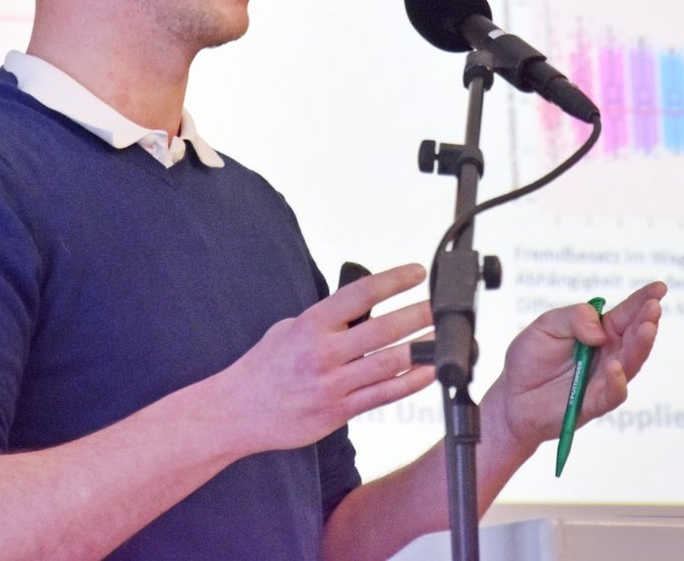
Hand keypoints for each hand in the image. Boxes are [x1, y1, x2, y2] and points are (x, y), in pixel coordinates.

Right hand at [217, 263, 435, 453]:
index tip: (417, 272)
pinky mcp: (339, 411)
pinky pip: (383, 395)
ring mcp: (332, 384)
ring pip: (388, 363)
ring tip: (445, 336)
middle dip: (418, 314)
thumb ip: (325, 320)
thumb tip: (361, 306)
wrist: (237, 411)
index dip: (392, 281)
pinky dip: (411, 382)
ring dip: (423, 348)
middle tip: (442, 304)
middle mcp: (323, 353)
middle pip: (382, 330)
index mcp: (310, 325)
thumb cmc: (265, 367)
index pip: (359, 295)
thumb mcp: (288, 330)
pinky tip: (431, 371)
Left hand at [483, 281, 666, 452]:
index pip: (626, 313)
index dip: (643, 300)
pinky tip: (616, 367)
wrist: (511, 397)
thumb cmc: (530, 359)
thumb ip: (574, 318)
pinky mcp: (594, 403)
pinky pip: (612, 393)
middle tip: (654, 308)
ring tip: (647, 328)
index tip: (660, 288)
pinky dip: (617, 381)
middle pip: (634, 336)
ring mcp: (604, 378)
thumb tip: (600, 332)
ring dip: (641, 346)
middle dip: (646, 320)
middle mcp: (608, 354)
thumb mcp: (546, 325)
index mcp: (600, 331)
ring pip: (630, 363)